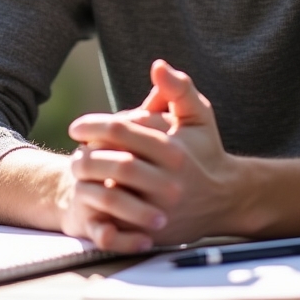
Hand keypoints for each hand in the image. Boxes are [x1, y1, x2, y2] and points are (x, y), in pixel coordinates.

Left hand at [66, 60, 240, 246]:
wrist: (227, 199)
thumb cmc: (205, 149)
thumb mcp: (198, 115)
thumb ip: (179, 89)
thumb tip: (158, 66)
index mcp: (174, 151)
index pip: (123, 130)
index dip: (93, 125)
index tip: (74, 127)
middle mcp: (170, 182)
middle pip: (118, 165)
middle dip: (88, 157)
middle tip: (73, 153)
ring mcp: (163, 210)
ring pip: (116, 197)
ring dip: (89, 184)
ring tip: (77, 172)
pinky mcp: (156, 233)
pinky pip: (120, 225)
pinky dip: (100, 212)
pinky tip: (89, 199)